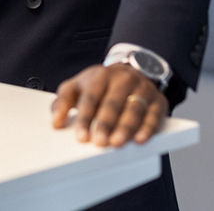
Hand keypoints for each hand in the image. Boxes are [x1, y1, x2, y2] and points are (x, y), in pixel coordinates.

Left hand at [50, 63, 168, 146]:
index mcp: (100, 76)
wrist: (130, 71)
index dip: (85, 118)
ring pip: (134, 108)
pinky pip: (154, 114)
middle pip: (113, 102)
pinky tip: (140, 139)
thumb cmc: (100, 85)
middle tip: (99, 142)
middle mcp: (122, 79)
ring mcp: (142, 88)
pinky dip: (148, 127)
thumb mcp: (78, 87)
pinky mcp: (158, 100)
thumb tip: (56, 122)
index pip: (91, 97)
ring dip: (126, 127)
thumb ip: (63, 102)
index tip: (81, 137)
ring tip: (117, 143)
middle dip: (105, 124)